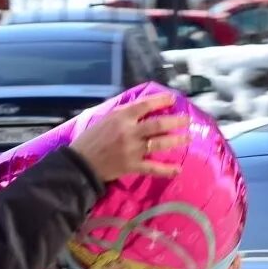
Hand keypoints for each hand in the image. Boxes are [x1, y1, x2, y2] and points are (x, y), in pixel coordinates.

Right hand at [71, 93, 189, 183]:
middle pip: (158, 123)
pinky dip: (166, 170)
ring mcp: (132, 149)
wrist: (80, 163)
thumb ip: (123, 113)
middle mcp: (129, 132)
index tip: (173, 99)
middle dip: (176, 120)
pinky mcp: (132, 165)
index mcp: (120, 117)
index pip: (145, 105)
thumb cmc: (90, 139)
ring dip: (176, 140)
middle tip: (186, 120)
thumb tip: (142, 107)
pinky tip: (178, 170)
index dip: (161, 100)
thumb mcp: (104, 119)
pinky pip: (153, 168)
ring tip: (188, 138)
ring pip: (159, 143)